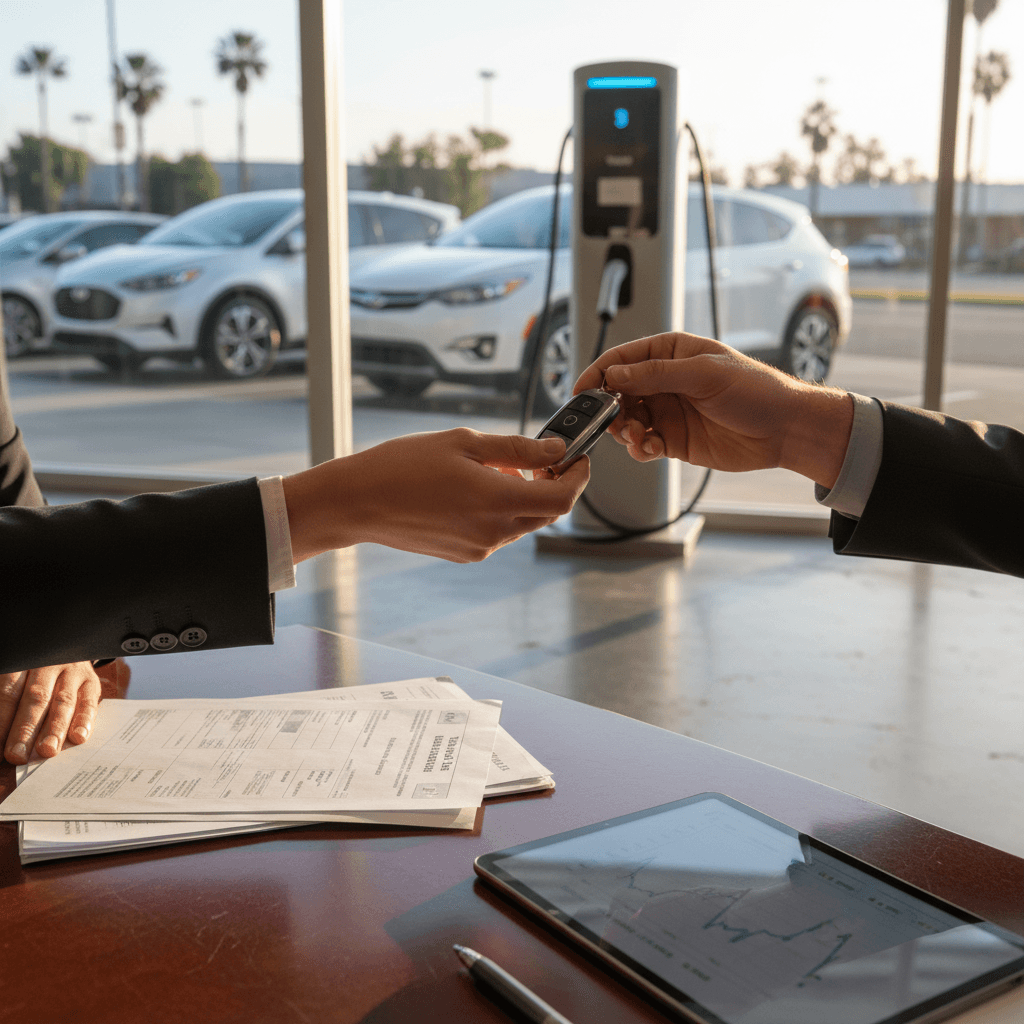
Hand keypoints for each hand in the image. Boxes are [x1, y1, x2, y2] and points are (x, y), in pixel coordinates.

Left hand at [2, 661, 101, 763]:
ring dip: (55, 728)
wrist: (63, 652)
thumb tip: (1, 738)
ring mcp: (73, 672)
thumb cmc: (31, 676)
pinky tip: (78, 737)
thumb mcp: (17, 681)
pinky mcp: (91, 681)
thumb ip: (8, 705)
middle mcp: (48, 665)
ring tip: (47, 750)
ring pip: (63, 701)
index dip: (2, 721)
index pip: (9, 692)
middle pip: (36, 697)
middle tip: (17, 755)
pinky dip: (85, 720)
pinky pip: (90, 701)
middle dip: (26, 729)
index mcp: (23, 663)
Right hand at [283, 428, 588, 562]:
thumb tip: (555, 448)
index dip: (578, 477)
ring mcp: (479, 548)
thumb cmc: (403, 466)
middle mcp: (493, 532)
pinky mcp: (464, 554)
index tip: (577, 458)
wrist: (358, 502)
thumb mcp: (464, 442)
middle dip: (552, 484)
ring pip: (522, 522)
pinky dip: (500, 509)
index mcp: (496, 500)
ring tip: (498, 468)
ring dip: (523, 496)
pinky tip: (476, 488)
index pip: (561, 498)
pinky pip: (498, 531)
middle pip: (546, 513)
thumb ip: (516, 448)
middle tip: (540, 456)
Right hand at [575, 332, 853, 487]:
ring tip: (639, 437)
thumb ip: (656, 374)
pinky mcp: (674, 440)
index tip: (582, 391)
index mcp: (671, 354)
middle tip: (612, 421)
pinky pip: (643, 444)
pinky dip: (639, 449)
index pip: (623, 359)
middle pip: (619, 392)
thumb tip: (615, 373)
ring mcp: (668, 412)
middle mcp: (665, 382)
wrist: (785, 429)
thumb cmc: (755, 390)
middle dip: (609, 408)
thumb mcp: (704, 374)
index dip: (599, 373)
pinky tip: (649, 449)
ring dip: (625, 431)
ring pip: (627, 421)